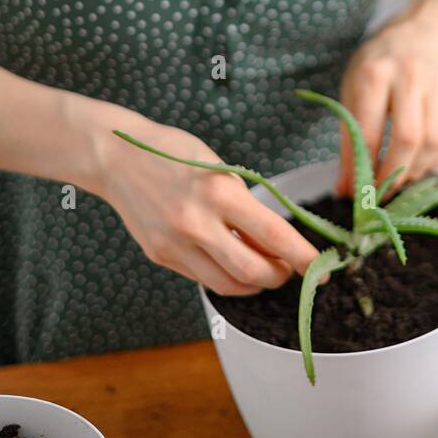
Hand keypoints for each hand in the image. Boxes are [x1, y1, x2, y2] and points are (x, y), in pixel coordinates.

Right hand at [89, 105, 323, 296]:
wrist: (116, 157)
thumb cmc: (172, 152)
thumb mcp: (219, 168)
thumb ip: (244, 205)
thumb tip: (273, 242)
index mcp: (219, 192)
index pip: (274, 235)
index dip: (303, 257)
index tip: (320, 269)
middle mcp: (197, 223)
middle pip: (253, 271)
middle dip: (280, 276)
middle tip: (289, 269)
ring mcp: (176, 244)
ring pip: (228, 285)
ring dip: (254, 284)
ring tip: (264, 270)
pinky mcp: (161, 256)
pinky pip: (203, 279)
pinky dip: (225, 277)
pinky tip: (232, 263)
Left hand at [334, 20, 437, 199]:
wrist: (414, 38)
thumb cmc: (374, 69)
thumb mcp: (350, 94)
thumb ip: (349, 142)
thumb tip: (346, 189)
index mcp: (375, 74)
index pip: (369, 130)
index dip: (362, 167)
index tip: (355, 193)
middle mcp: (410, 77)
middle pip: (409, 137)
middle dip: (393, 173)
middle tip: (380, 192)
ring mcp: (437, 87)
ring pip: (435, 142)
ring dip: (415, 170)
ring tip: (397, 179)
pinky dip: (431, 162)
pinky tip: (415, 164)